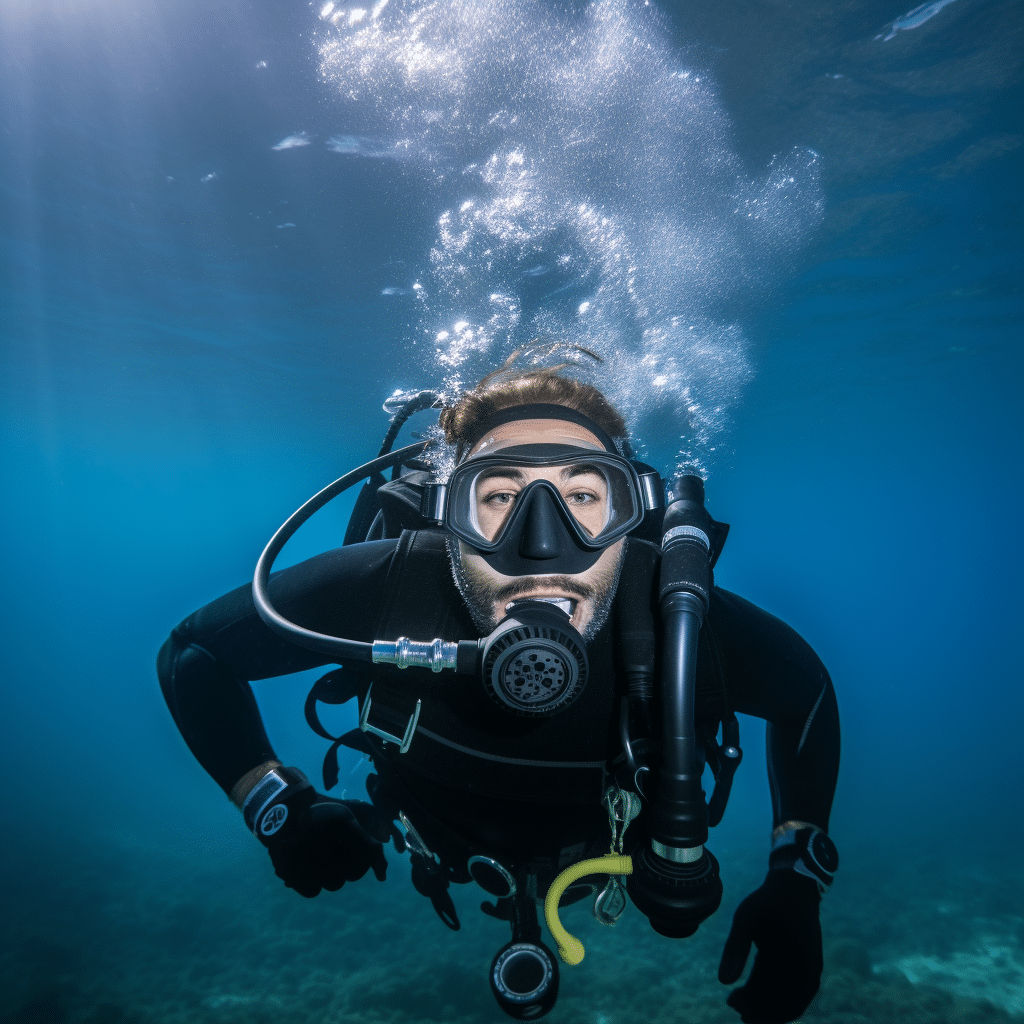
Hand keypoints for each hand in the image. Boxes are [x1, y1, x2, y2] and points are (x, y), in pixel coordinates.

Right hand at [265, 792, 390, 897]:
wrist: (281, 811)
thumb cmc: (324, 817)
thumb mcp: (348, 817)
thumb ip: (369, 841)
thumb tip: (382, 876)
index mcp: (340, 820)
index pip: (369, 851)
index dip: (373, 860)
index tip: (372, 864)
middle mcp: (321, 836)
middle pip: (355, 873)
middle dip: (352, 868)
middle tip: (342, 858)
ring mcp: (302, 854)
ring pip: (335, 884)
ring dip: (333, 876)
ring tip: (323, 860)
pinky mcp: (288, 870)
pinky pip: (314, 891)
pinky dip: (314, 883)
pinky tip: (309, 868)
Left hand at [718, 870, 821, 1023]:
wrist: (795, 887)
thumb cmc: (767, 902)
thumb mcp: (745, 919)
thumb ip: (735, 949)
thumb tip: (723, 982)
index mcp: (791, 959)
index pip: (772, 997)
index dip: (751, 1005)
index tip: (730, 1000)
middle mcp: (806, 969)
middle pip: (781, 1004)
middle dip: (758, 1009)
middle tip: (733, 1004)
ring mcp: (812, 970)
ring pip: (792, 1002)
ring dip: (770, 1009)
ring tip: (744, 1005)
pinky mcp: (811, 967)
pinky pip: (799, 994)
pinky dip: (782, 1002)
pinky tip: (761, 998)